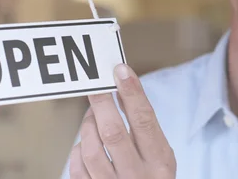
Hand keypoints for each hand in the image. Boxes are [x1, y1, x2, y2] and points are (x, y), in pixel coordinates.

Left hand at [69, 63, 175, 178]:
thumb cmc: (150, 177)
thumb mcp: (158, 155)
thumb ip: (143, 127)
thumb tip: (123, 86)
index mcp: (160, 162)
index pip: (144, 121)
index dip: (132, 93)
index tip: (120, 70)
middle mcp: (139, 177)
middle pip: (113, 132)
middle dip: (100, 104)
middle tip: (93, 85)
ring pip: (91, 149)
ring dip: (87, 126)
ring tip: (91, 116)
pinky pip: (77, 168)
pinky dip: (78, 150)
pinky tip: (85, 144)